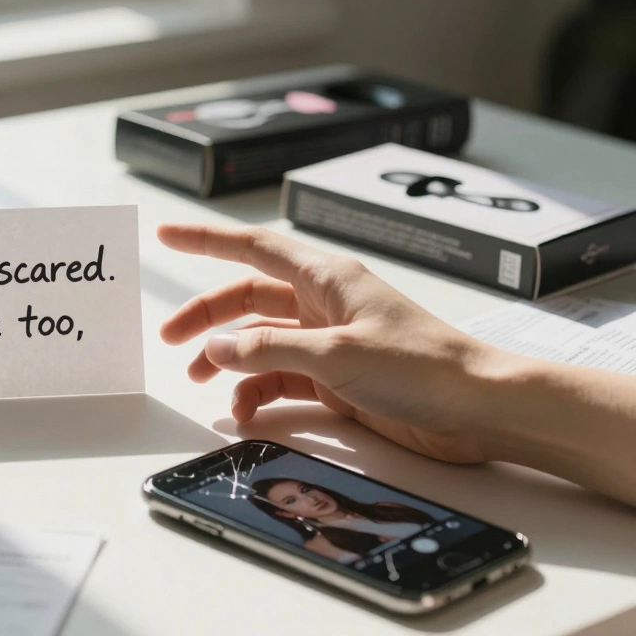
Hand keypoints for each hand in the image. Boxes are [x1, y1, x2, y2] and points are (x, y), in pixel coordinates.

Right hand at [157, 223, 508, 463]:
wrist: (479, 409)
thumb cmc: (423, 367)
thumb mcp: (335, 354)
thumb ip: (268, 350)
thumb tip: (217, 347)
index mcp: (325, 277)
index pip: (251, 247)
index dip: (205, 239)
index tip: (166, 233)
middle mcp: (323, 304)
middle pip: (246, 299)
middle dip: (206, 316)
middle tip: (169, 337)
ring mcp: (328, 342)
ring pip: (259, 343)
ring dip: (228, 360)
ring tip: (203, 380)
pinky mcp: (337, 379)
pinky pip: (280, 379)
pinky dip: (257, 393)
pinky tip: (246, 411)